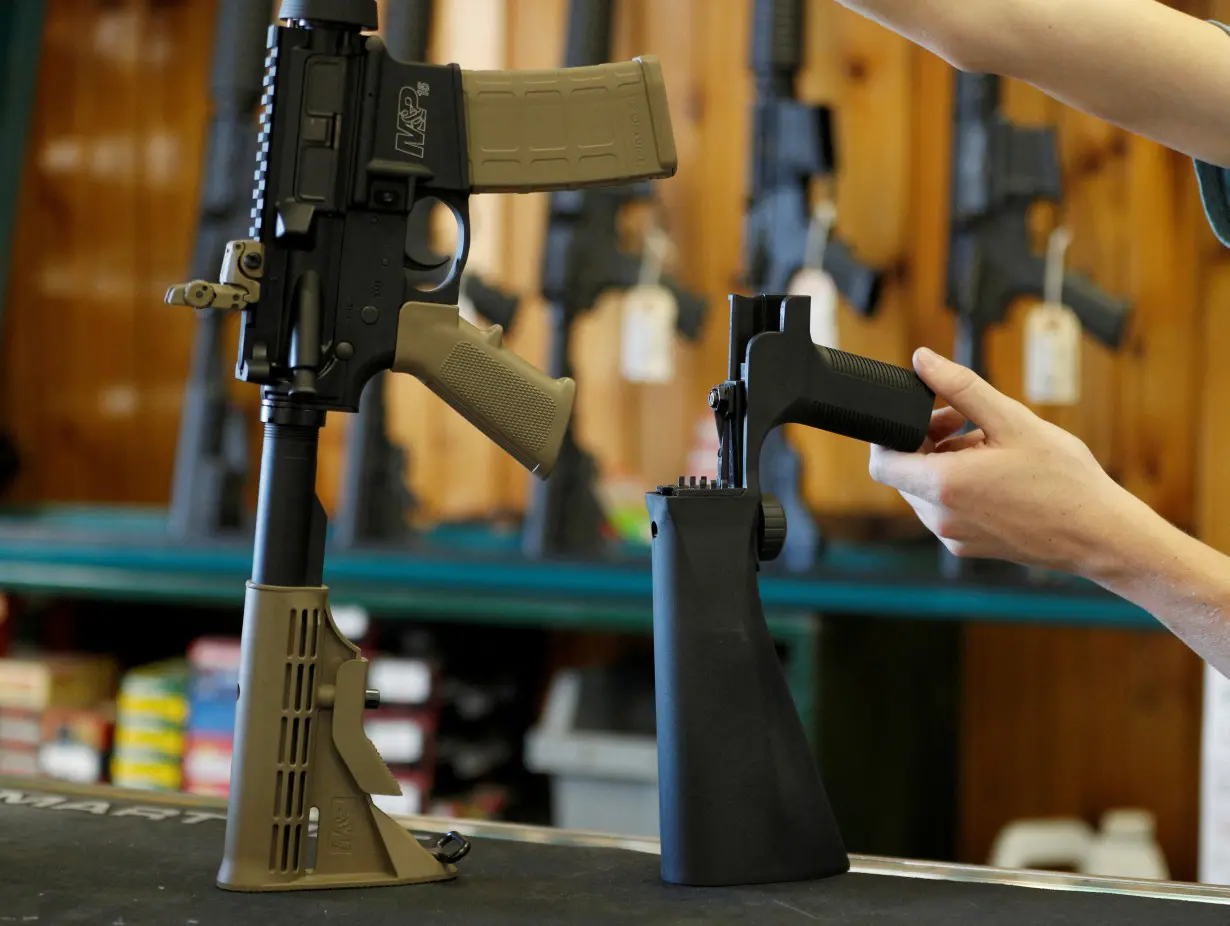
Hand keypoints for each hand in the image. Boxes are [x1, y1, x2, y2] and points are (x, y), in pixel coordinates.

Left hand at [868, 348, 1128, 573]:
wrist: (1100, 535)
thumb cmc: (1063, 478)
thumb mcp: (1011, 420)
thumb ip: (960, 388)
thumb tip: (922, 360)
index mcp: (943, 485)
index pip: (882, 462)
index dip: (896, 433)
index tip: (929, 415)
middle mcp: (939, 517)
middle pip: (904, 473)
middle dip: (926, 441)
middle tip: (963, 421)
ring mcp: (952, 536)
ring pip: (925, 491)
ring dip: (944, 462)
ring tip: (987, 447)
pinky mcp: (966, 548)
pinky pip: (945, 510)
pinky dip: (958, 487)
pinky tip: (996, 474)